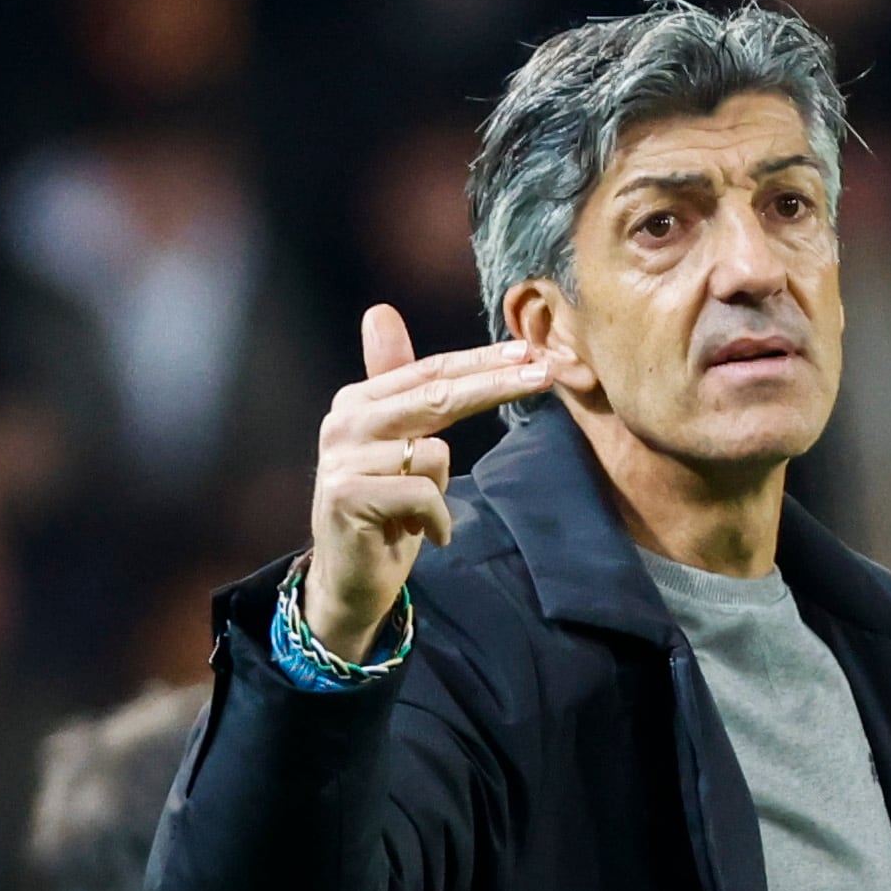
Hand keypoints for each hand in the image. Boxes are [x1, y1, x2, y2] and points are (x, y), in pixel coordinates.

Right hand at [305, 305, 551, 660]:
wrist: (350, 579)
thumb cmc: (385, 511)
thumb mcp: (397, 445)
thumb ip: (399, 386)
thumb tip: (381, 311)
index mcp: (359, 401)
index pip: (431, 371)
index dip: (482, 362)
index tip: (530, 353)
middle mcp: (346, 421)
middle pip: (438, 394)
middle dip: (497, 385)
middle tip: (546, 374)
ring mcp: (344, 458)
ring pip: (436, 455)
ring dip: (440, 492)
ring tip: (417, 514)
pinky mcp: (349, 495)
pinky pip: (425, 495)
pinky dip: (435, 521)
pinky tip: (418, 534)